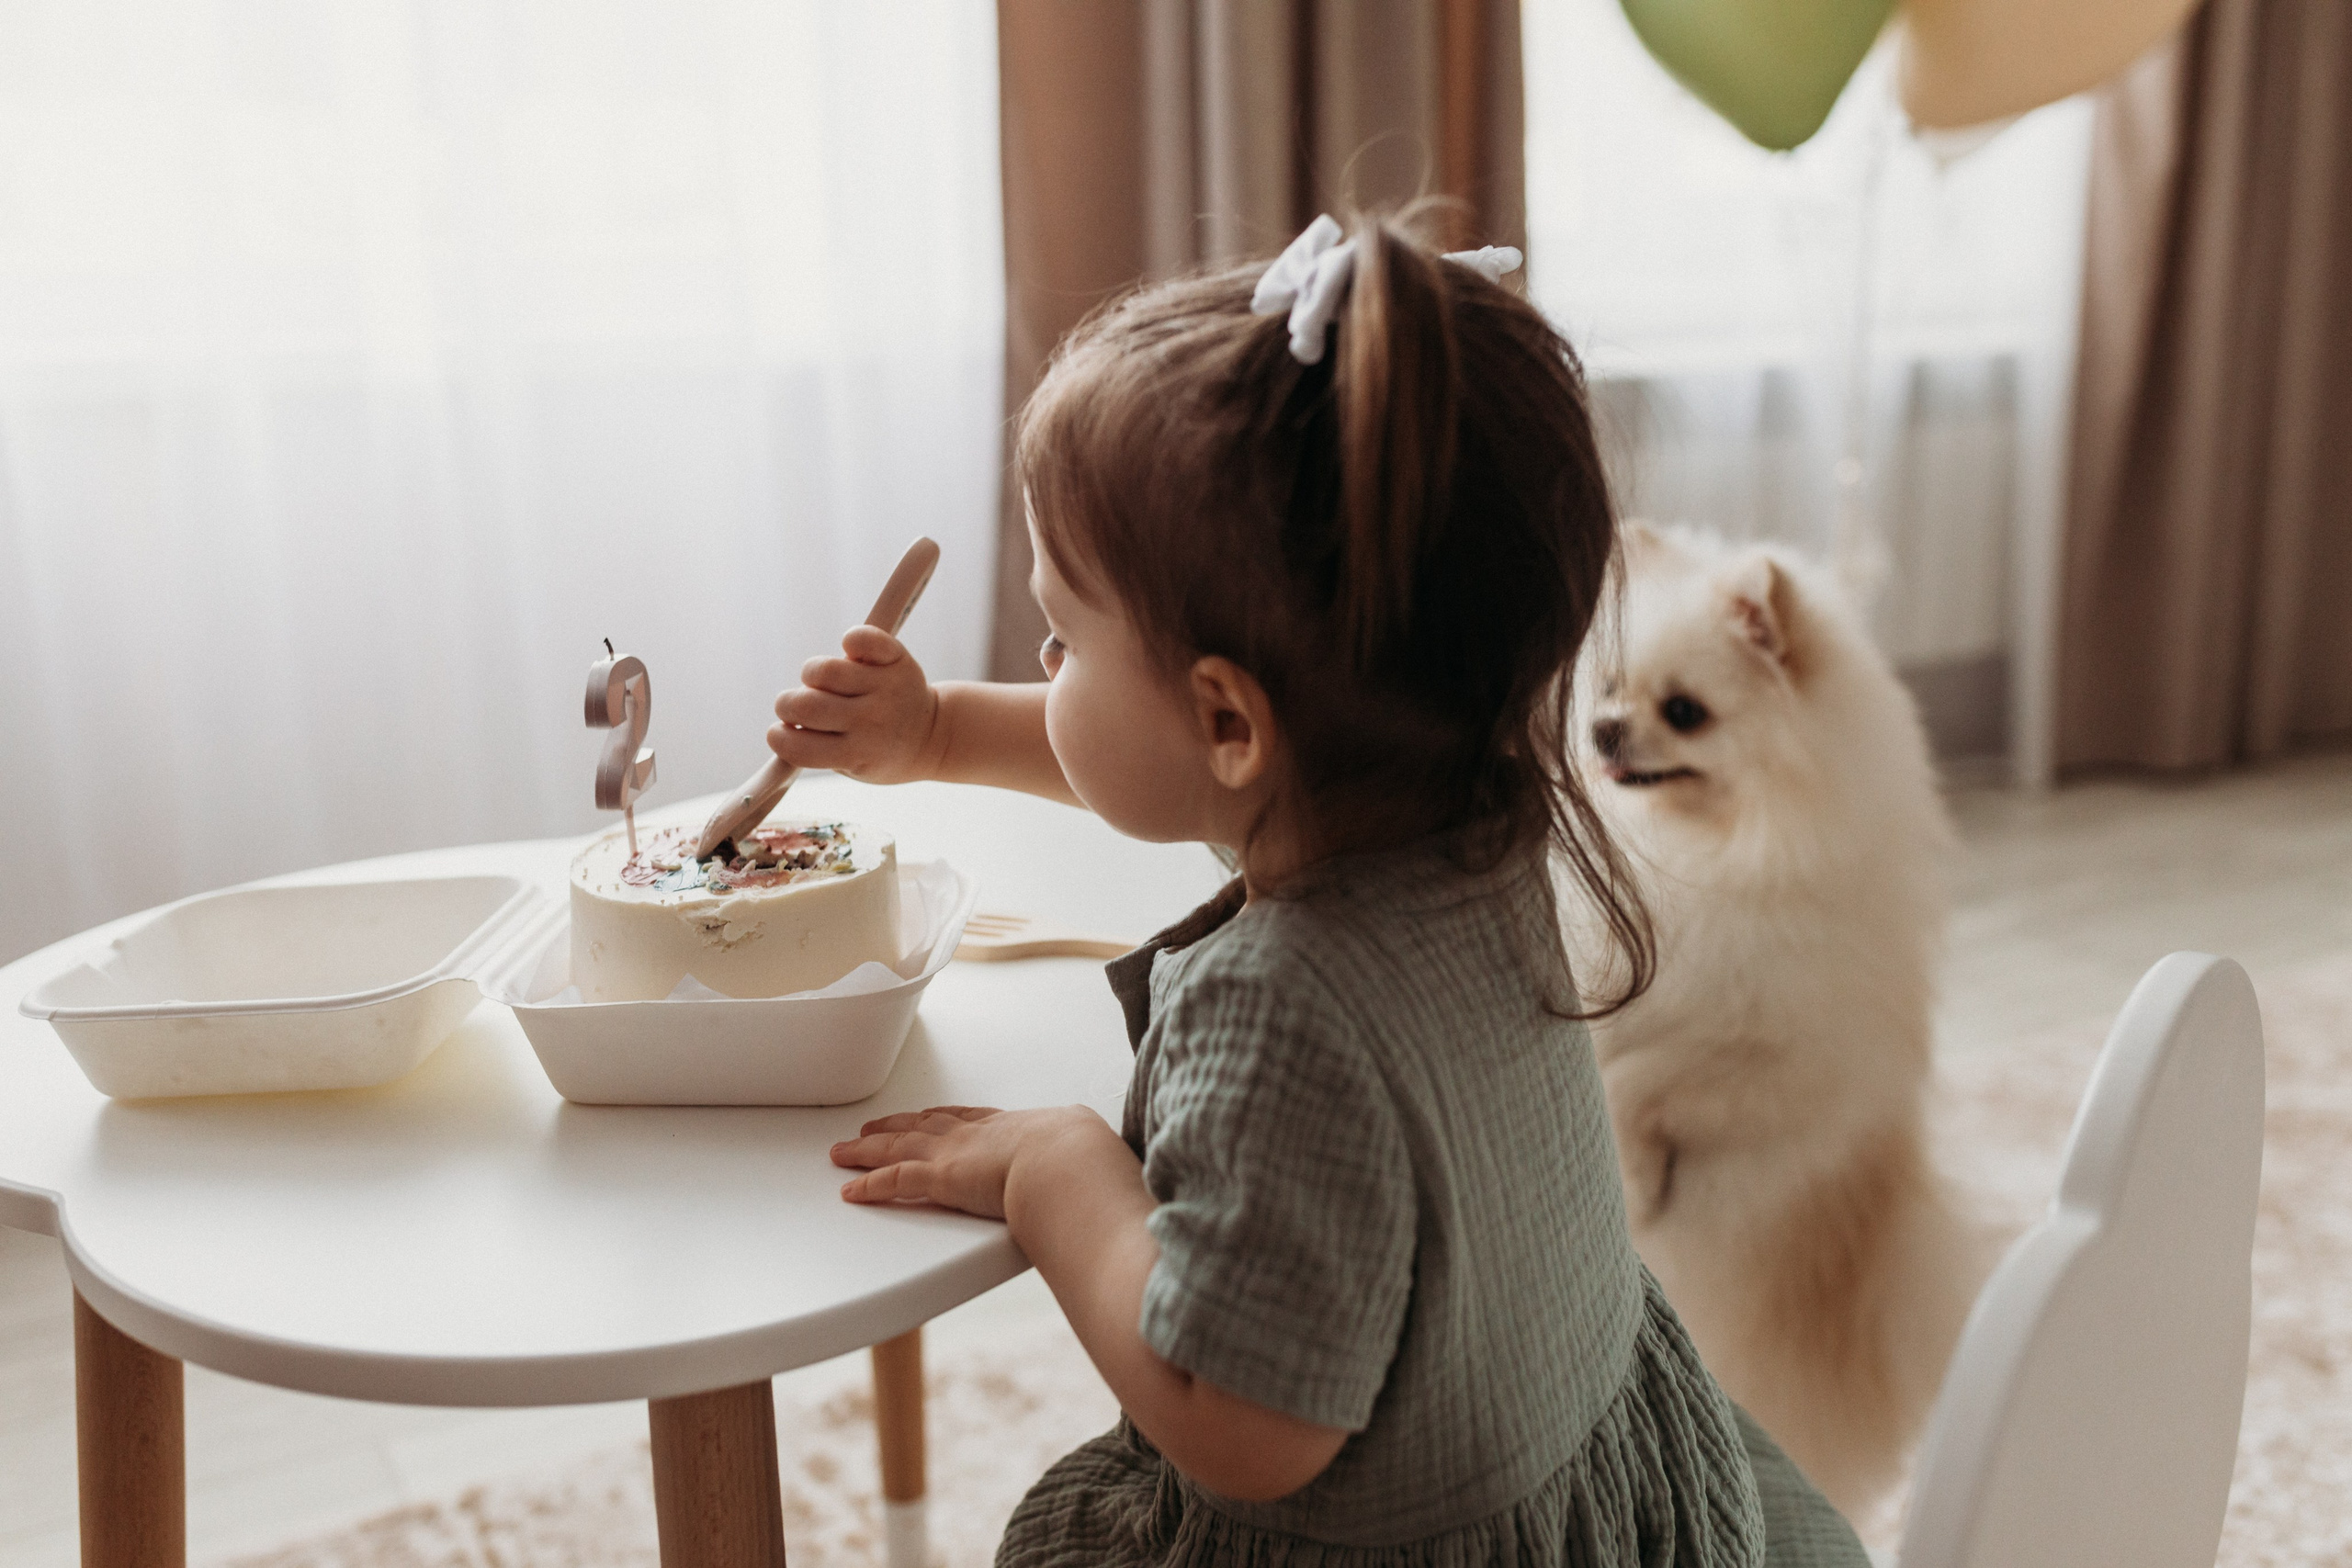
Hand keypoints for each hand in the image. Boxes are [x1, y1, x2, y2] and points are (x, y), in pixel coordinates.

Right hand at [769, 625, 943, 783]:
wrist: (932, 736)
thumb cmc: (879, 752)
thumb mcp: (852, 767)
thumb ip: (817, 750)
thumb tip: (784, 724)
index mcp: (857, 754)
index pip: (796, 747)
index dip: (778, 737)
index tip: (783, 732)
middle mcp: (872, 721)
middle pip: (804, 704)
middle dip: (788, 705)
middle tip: (800, 707)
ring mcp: (885, 688)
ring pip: (824, 671)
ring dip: (812, 675)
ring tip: (823, 684)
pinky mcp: (896, 659)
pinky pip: (862, 639)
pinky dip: (851, 640)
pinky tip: (851, 654)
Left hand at [831, 1104, 1105, 1218]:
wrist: (1068, 1159)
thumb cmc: (1082, 1157)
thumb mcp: (1085, 1148)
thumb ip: (1081, 1160)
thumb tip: (1099, 1172)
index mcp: (1011, 1126)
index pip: (967, 1118)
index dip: (942, 1118)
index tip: (928, 1116)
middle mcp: (976, 1134)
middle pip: (924, 1125)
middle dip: (896, 1126)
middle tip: (871, 1127)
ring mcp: (954, 1152)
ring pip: (898, 1146)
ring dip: (867, 1149)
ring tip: (844, 1151)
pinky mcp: (940, 1177)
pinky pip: (893, 1180)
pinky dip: (868, 1184)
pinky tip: (848, 1189)